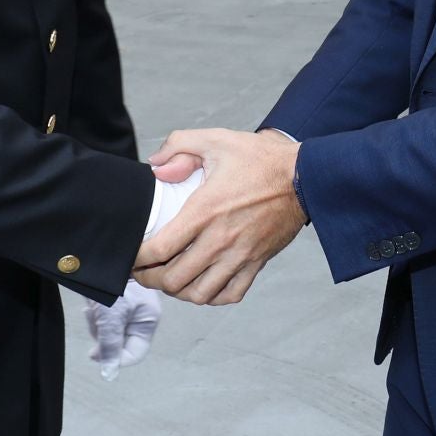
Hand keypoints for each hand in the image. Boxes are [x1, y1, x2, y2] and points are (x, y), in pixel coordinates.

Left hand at [83, 278, 160, 381]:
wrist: (100, 253)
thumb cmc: (114, 282)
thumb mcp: (112, 318)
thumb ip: (111, 347)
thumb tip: (109, 374)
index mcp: (148, 320)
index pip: (134, 353)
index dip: (116, 357)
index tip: (98, 351)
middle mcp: (139, 315)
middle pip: (119, 343)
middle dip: (104, 334)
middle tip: (98, 319)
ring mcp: (126, 308)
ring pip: (108, 331)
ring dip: (97, 323)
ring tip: (94, 307)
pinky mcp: (113, 301)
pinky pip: (102, 319)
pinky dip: (94, 313)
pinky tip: (91, 303)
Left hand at [132, 129, 304, 305]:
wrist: (304, 176)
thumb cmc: (259, 159)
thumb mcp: (215, 139)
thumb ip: (178, 145)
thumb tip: (155, 166)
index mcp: (205, 210)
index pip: (160, 249)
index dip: (138, 259)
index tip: (131, 256)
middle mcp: (220, 239)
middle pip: (174, 279)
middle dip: (151, 279)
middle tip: (143, 271)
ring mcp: (240, 255)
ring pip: (200, 294)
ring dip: (178, 291)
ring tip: (169, 280)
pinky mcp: (257, 263)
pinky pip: (230, 294)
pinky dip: (211, 297)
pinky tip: (202, 285)